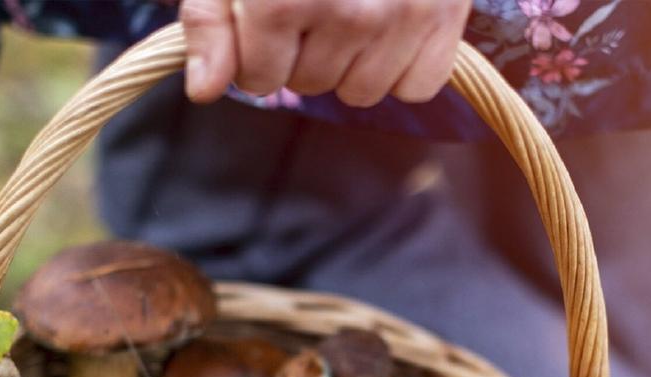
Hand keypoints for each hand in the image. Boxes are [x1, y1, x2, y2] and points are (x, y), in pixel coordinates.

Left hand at [180, 0, 470, 107]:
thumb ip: (210, 19)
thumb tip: (205, 88)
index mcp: (286, 0)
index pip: (259, 80)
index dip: (254, 53)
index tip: (265, 18)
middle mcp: (348, 13)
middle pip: (309, 85)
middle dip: (302, 52)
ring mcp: (403, 17)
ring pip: (361, 93)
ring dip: (351, 62)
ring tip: (352, 8)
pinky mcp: (445, 17)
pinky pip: (417, 86)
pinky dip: (403, 67)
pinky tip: (390, 26)